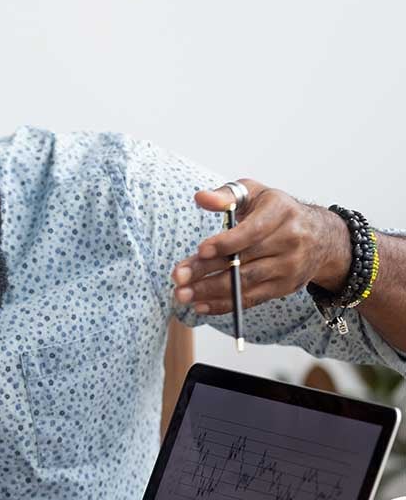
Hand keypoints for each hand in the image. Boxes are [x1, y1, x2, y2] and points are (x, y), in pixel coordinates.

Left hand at [171, 179, 349, 314]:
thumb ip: (226, 195)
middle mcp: (290, 241)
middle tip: (178, 278)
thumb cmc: (275, 211)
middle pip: (243, 260)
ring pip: (246, 283)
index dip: (226, 243)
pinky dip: (225, 304)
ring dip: (210, 291)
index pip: (252, 231)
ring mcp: (290, 267)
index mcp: (280, 213)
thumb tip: (200, 198)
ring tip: (182, 295)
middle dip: (207, 271)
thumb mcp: (255, 193)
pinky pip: (252, 299)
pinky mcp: (285, 287)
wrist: (321, 236)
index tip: (200, 250)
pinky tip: (201, 306)